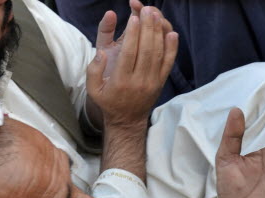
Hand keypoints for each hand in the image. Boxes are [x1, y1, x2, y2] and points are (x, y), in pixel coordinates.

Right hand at [86, 4, 177, 128]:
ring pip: (158, 53)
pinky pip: (169, 63)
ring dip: (158, 32)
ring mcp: (152, 82)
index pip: (129, 53)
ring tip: (155, 14)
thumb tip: (102, 52)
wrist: (127, 121)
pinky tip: (171, 32)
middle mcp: (139, 81)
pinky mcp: (161, 82)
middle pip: (146, 50)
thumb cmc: (108, 101)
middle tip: (147, 9)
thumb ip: (94, 70)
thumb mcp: (92, 89)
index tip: (134, 17)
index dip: (133, 33)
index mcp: (121, 81)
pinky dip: (172, 47)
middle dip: (148, 27)